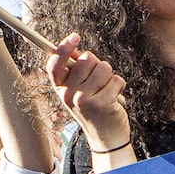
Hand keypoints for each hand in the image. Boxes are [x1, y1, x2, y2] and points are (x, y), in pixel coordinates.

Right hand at [47, 33, 129, 150]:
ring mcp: (83, 99)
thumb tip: (74, 50)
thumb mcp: (78, 90)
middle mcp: (68, 94)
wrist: (105, 137)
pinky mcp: (101, 103)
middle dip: (97, 66)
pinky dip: (119, 85)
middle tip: (98, 83)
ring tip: (106, 91)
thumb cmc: (93, 109)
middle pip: (86, 59)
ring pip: (103, 67)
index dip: (64, 48)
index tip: (75, 36)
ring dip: (110, 76)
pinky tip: (114, 98)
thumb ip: (75, 70)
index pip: (55, 64)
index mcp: (60, 89)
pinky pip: (116, 79)